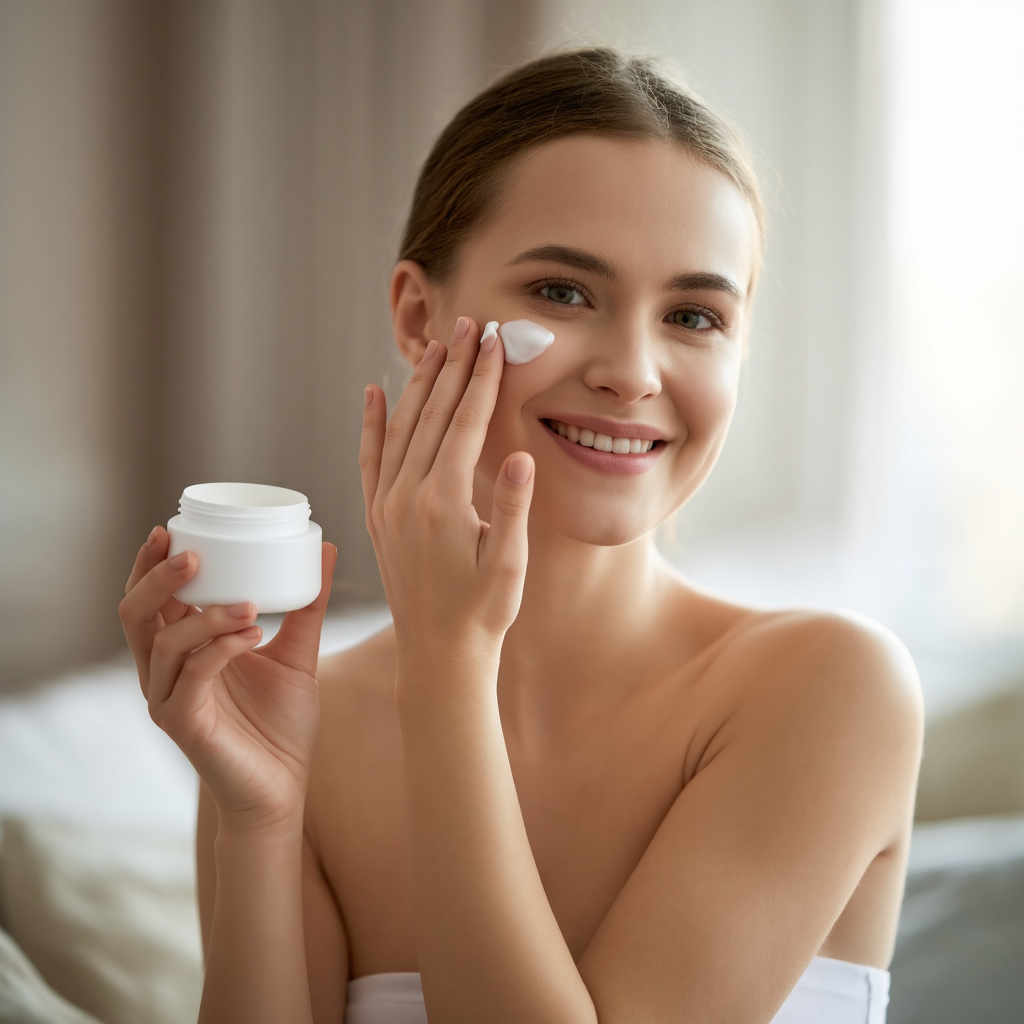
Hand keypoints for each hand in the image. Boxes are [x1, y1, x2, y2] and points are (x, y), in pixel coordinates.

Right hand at [119, 528, 336, 835]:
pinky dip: (220, 649)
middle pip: (134, 615)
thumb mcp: (297, 652)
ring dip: (204, 615)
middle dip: (156, 579)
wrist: (283, 788)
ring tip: (247, 605)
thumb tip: (324, 550)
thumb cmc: (281, 724)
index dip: (148, 564)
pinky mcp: (184, 725)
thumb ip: (306, 604)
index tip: (170, 528)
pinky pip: (191, 677)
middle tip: (192, 555)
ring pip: (163, 643)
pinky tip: (252, 634)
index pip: (147, 600)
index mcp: (180, 652)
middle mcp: (163, 673)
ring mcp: (168, 701)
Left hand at [359, 316, 534, 660]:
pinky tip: (372, 392)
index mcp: (443, 504)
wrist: (439, 656)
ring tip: (436, 345)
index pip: (464, 424)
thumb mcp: (508, 565)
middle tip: (470, 323)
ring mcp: (386, 506)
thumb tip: (522, 454)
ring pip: (400, 428)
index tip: (494, 340)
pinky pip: (369, 458)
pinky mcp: (376, 517)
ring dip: (418, 383)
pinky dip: (371, 422)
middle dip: (454, 366)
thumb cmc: (483, 614)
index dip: (482, 378)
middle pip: (432, 415)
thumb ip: (512, 509)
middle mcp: (407, 497)